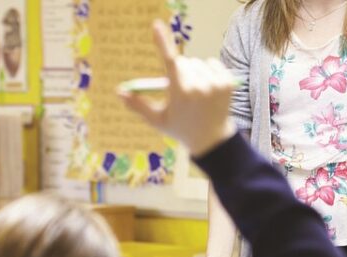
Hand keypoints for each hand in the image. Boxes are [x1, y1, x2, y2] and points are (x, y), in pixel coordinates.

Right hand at [118, 20, 235, 156]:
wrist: (212, 140)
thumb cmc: (180, 128)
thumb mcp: (157, 119)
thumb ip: (138, 105)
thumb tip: (119, 92)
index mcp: (180, 93)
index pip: (169, 61)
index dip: (162, 42)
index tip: (156, 25)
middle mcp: (198, 87)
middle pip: (182, 62)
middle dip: (179, 71)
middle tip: (182, 91)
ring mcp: (215, 84)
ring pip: (197, 62)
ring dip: (194, 72)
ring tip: (196, 92)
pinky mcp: (228, 83)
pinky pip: (213, 63)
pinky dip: (209, 70)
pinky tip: (208, 87)